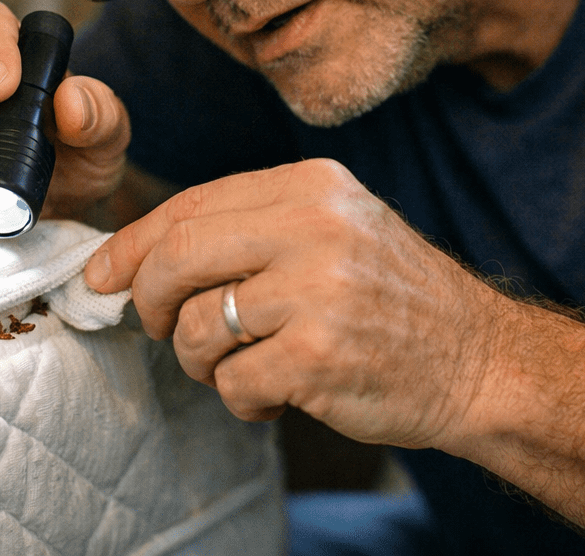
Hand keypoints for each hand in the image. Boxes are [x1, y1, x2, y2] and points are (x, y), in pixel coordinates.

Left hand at [82, 159, 510, 449]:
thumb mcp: (335, 228)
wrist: (480, 360)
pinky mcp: (319, 356)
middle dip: (153, 301)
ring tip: (245, 364)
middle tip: (165, 327)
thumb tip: (137, 257)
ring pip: (200, 327)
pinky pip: (234, 382)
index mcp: (313, 185)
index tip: (103, 275)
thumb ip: (250, 228)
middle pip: (180, 257)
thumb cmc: (393, 297)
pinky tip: (278, 393)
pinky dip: (243, 398)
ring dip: (204, 361)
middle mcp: (316, 227)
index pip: (193, 204)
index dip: (135, 243)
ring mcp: (318, 292)